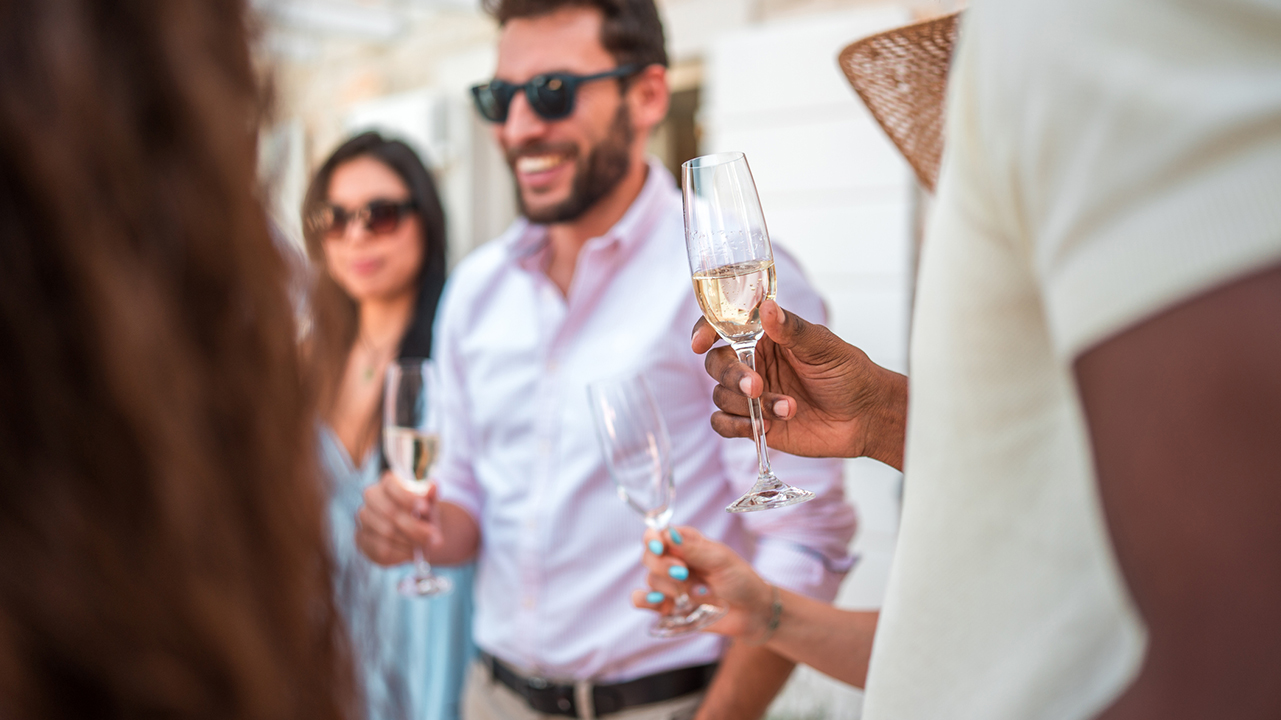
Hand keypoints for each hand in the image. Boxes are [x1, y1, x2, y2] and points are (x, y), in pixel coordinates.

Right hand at [354, 470, 442, 565]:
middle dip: (414, 527)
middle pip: (389, 512)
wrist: (416, 530)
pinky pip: (380, 550)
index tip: (426, 508)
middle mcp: (371, 497)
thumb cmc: (423, 512)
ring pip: (385, 532)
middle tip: (435, 538)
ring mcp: (364, 519)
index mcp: (388, 482)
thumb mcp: (430, 503)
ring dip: (410, 542)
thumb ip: (431, 495)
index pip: (392, 486)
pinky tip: (412, 554)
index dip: (408, 497)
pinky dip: (400, 554)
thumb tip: (433, 486)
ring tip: (426, 547)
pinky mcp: (362, 539)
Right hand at [631, 526, 775, 641]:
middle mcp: (674, 562)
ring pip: (650, 580)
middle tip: (682, 574)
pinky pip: (643, 601)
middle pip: (649, 557)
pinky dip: (644, 601)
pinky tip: (658, 602)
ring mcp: (671, 585)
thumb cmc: (741, 580)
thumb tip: (667, 535)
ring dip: (668, 587)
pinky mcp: (669, 607)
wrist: (753, 613)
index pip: (657, 534)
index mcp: (685, 543)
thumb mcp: (721, 560)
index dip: (653, 540)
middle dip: (662, 566)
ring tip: (693, 594)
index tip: (660, 548)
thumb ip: (693, 550)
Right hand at [693, 299, 906, 467]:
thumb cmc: (848, 374)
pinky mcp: (755, 423)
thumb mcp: (823, 346)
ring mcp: (752, 394)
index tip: (701, 343)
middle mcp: (753, 363)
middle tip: (757, 386)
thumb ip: (792, 329)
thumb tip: (767, 308)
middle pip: (716, 364)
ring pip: (721, 395)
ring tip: (788, 408)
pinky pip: (723, 424)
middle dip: (732, 376)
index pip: (724, 327)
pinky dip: (736, 426)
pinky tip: (764, 426)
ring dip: (749, 405)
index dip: (706, 331)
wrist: (865, 416)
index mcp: (765, 337)